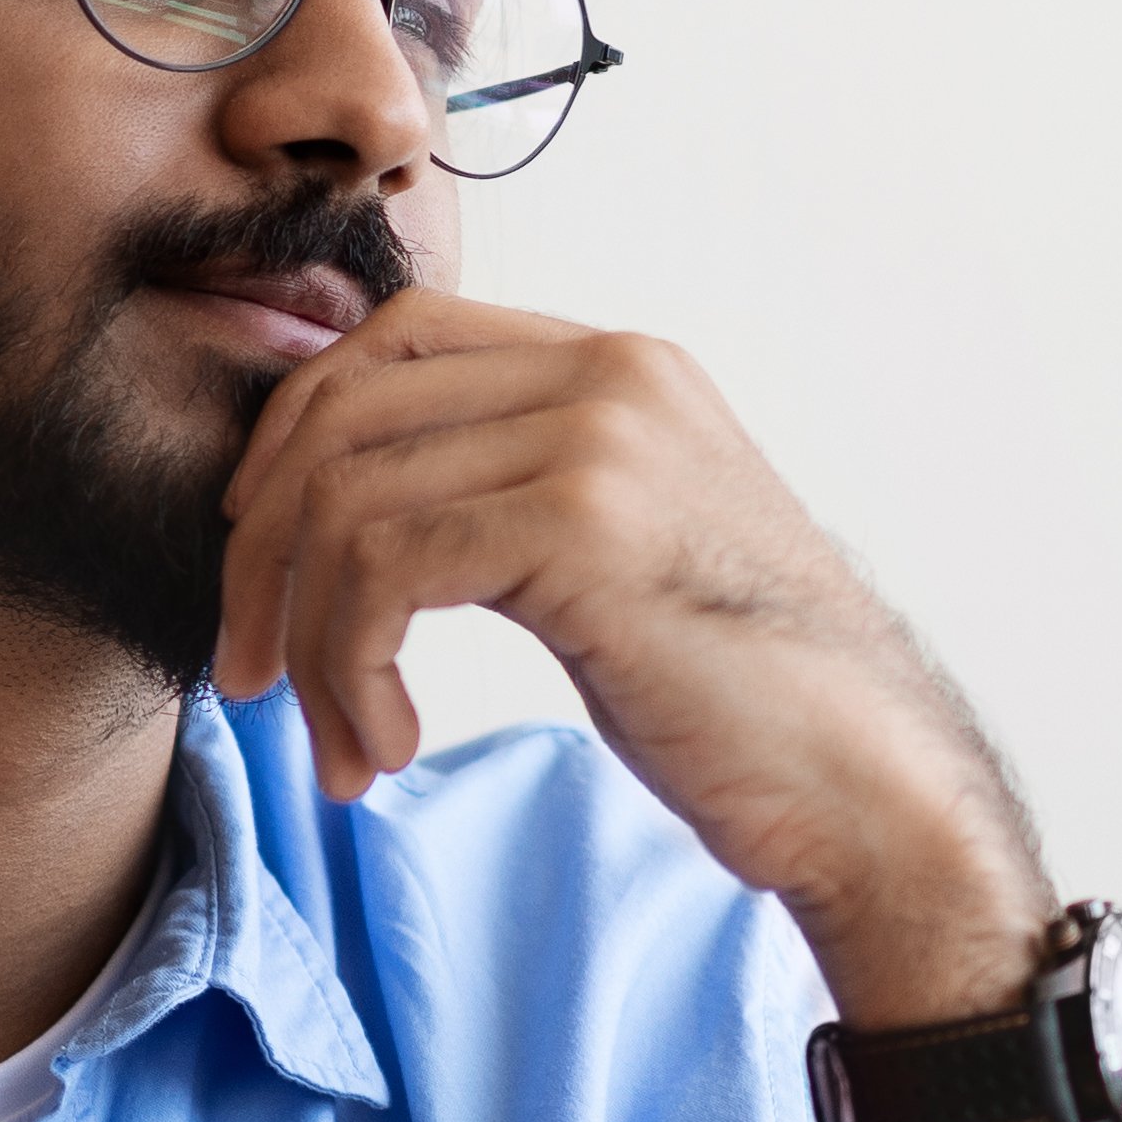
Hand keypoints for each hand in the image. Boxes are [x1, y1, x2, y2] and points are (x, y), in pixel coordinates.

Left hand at [208, 298, 1049, 1015]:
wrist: (867, 784)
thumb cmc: (747, 703)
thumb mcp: (621, 558)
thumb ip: (513, 490)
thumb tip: (346, 503)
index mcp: (619, 366)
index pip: (393, 338)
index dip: (294, 442)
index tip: (265, 563)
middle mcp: (606, 375)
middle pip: (342, 408)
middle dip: (263, 554)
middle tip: (254, 674)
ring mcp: (598, 439)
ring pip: (345, 499)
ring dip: (308, 643)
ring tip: (340, 744)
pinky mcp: (581, 525)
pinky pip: (382, 570)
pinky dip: (350, 669)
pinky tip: (389, 746)